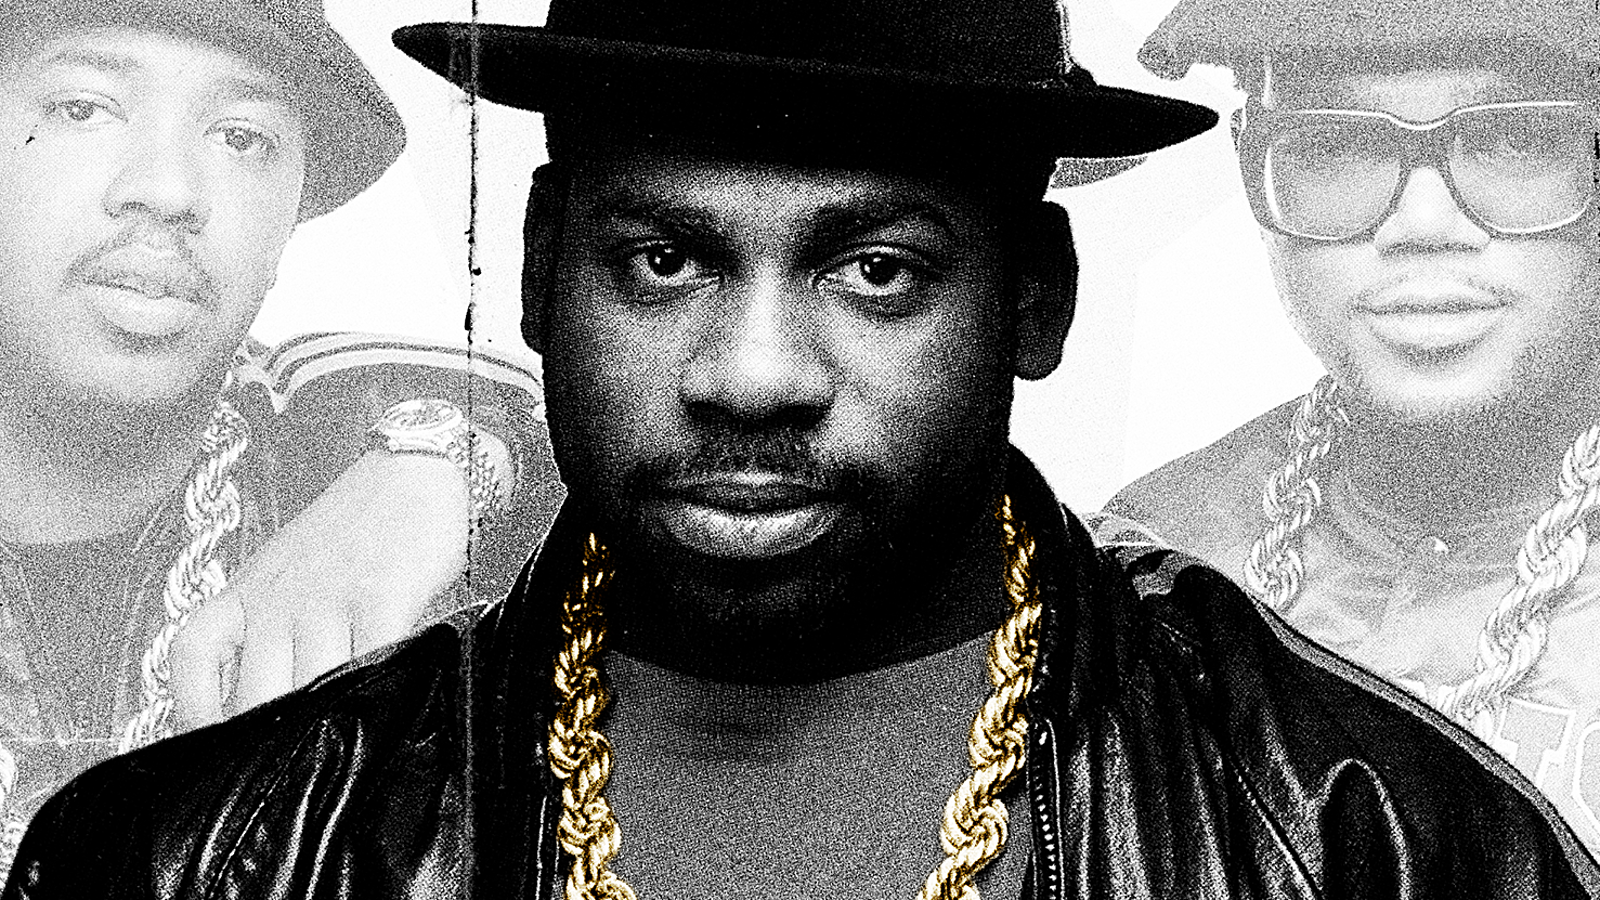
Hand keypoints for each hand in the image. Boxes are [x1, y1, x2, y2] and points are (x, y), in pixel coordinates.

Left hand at [168, 450, 472, 729]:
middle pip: (253, 693)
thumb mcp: (288, 571)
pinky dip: (371, 694)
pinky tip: (379, 711)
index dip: (192, 710)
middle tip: (280, 773)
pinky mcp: (382, 597)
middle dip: (264, 739)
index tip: (206, 751)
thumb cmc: (356, 527)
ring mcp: (329, 598)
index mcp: (248, 589)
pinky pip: (370, 662)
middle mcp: (280, 597)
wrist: (414, 470)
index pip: (193, 656)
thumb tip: (254, 705)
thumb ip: (268, 631)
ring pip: (309, 688)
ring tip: (330, 756)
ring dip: (318, 729)